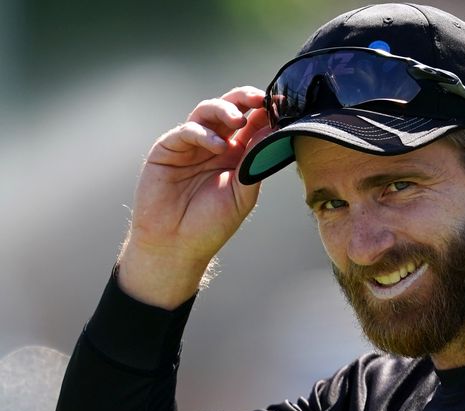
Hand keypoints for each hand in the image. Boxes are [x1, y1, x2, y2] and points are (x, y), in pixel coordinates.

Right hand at [118, 86, 270, 308]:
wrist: (176, 245)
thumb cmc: (211, 224)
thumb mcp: (242, 195)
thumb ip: (255, 163)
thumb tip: (271, 131)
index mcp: (237, 153)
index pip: (253, 123)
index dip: (265, 112)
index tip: (282, 105)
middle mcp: (215, 144)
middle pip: (231, 108)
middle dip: (246, 98)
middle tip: (260, 98)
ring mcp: (191, 144)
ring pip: (207, 111)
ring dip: (225, 110)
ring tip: (238, 120)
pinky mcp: (168, 148)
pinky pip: (187, 130)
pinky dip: (204, 133)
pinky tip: (218, 146)